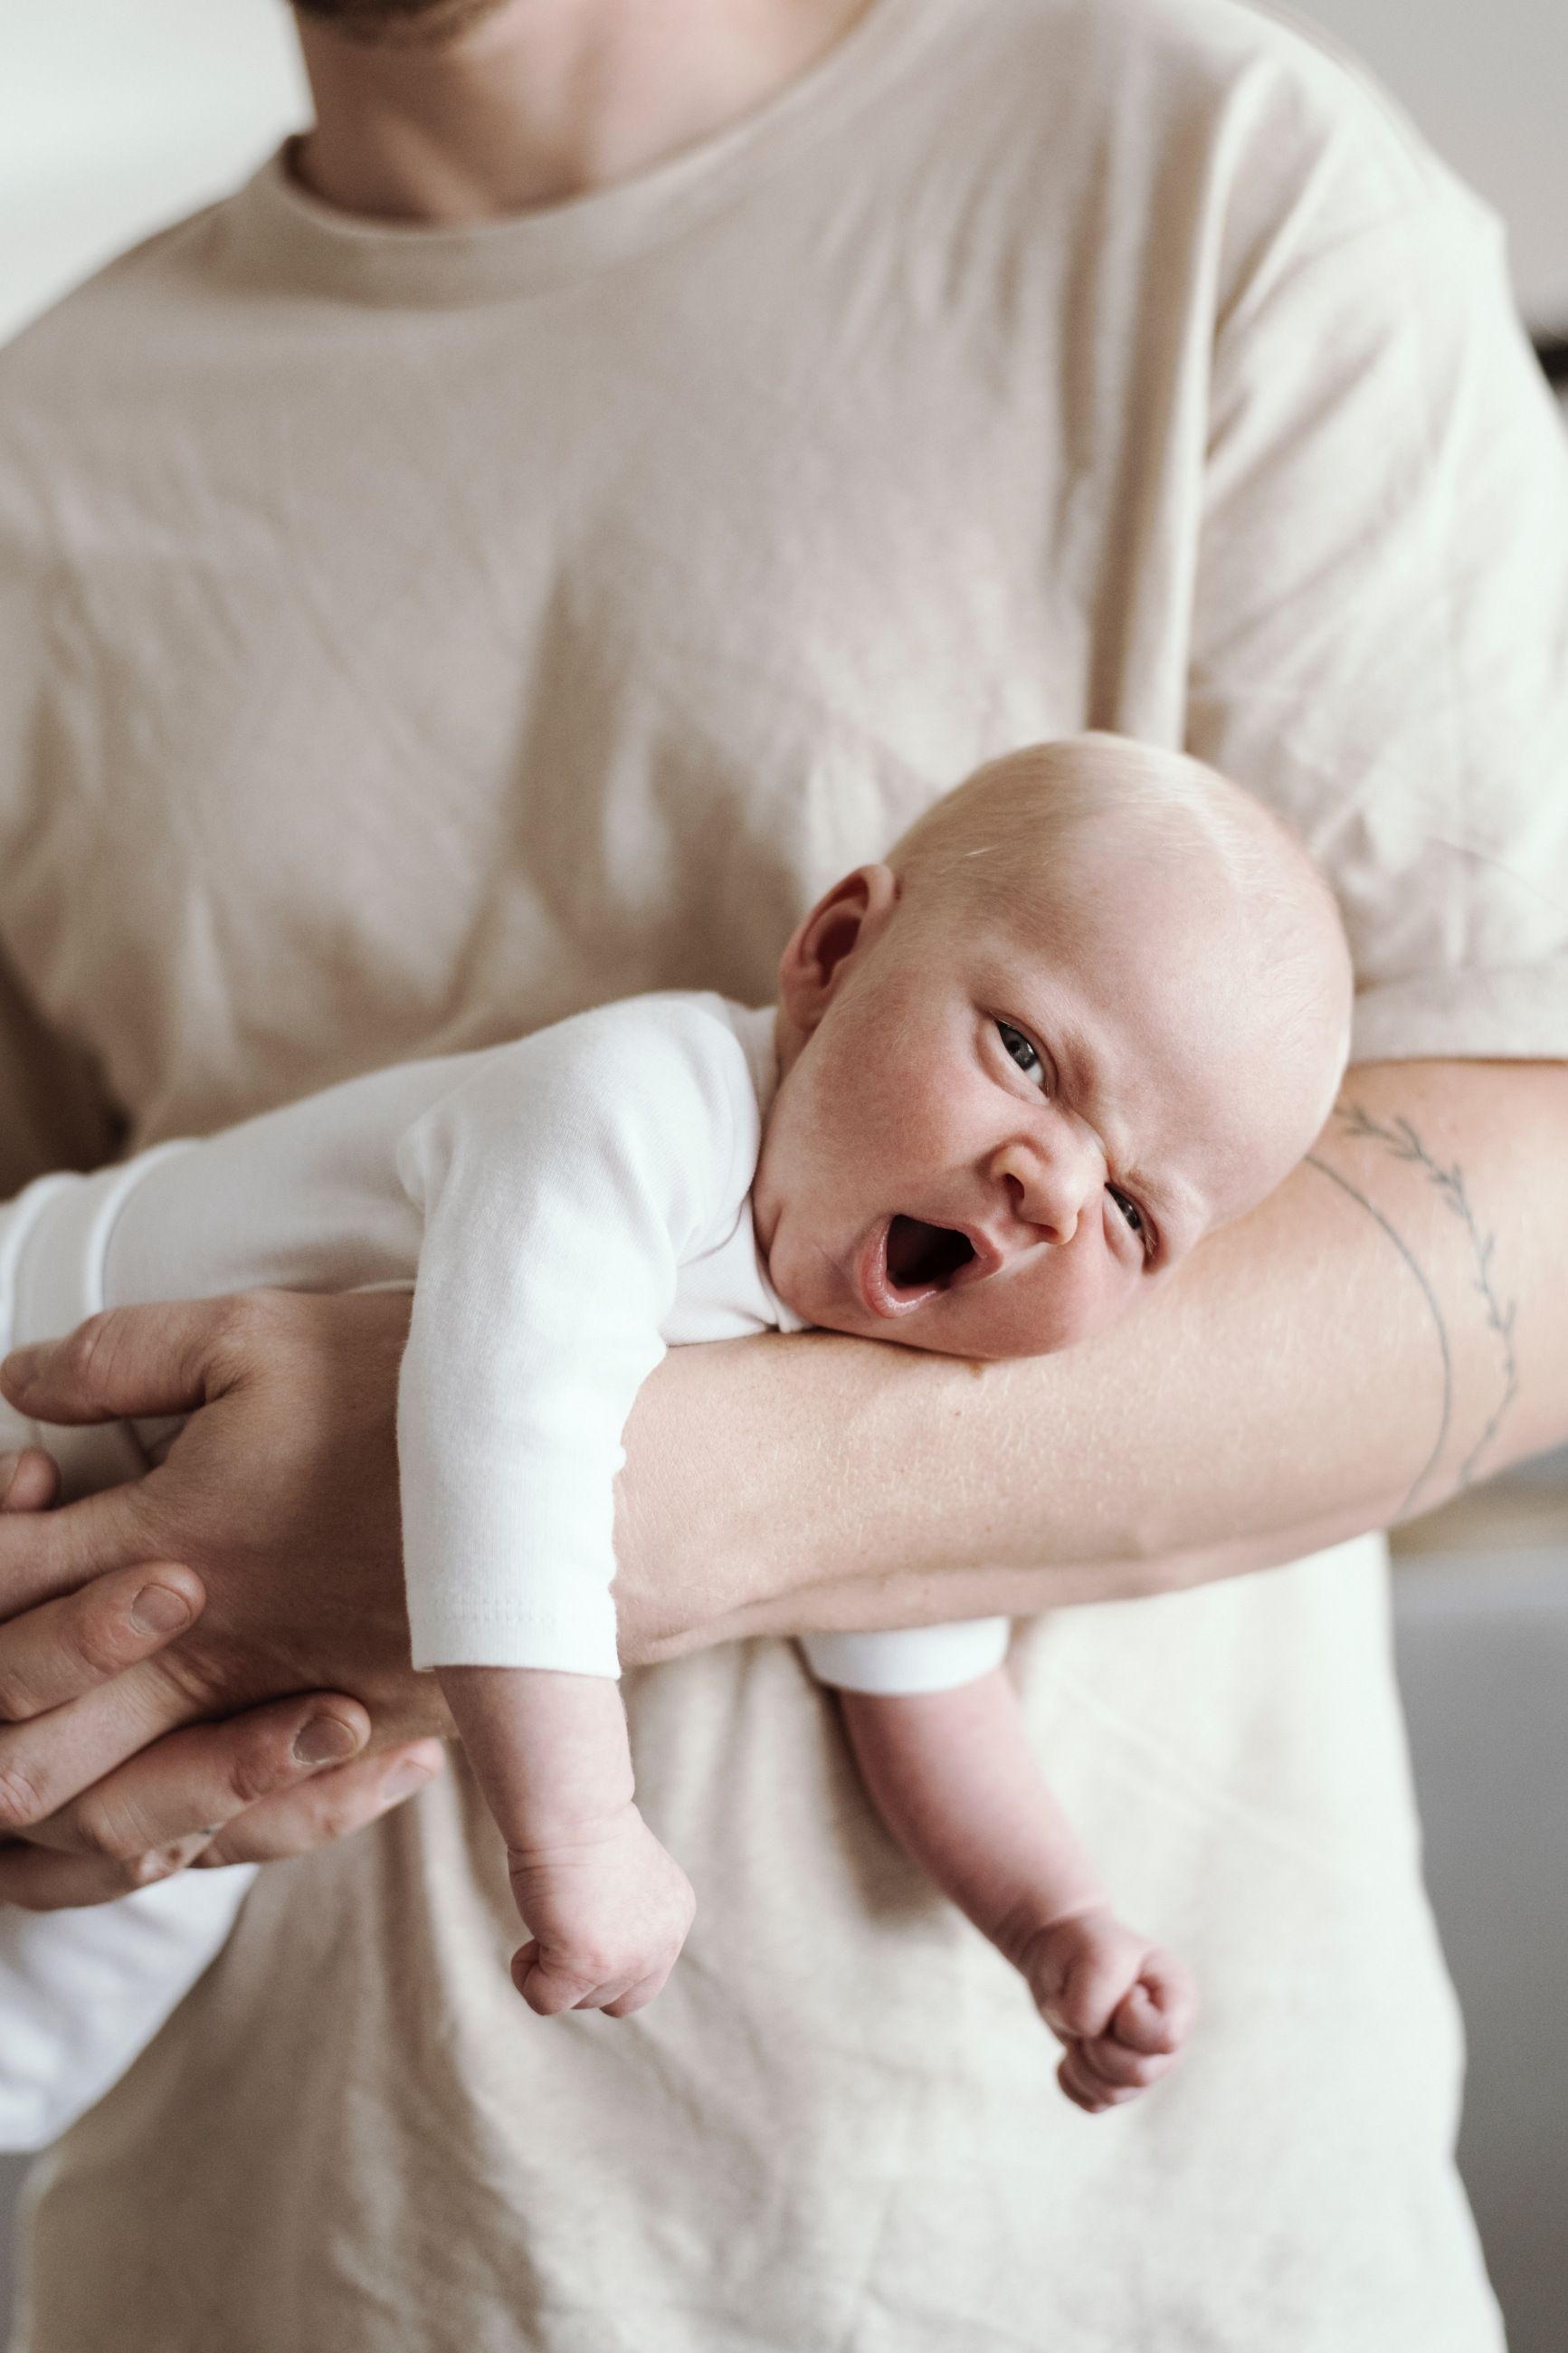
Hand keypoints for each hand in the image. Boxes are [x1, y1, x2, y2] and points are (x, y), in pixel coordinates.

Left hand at [0, 1291, 448, 1891]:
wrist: (583, 1480)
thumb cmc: (423, 1395)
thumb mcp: (259, 1334)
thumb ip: (119, 1357)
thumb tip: (14, 1382)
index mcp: (170, 1539)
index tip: (9, 1516)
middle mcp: (209, 1651)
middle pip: (23, 1739)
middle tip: (4, 1663)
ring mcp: (278, 1715)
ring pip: (111, 1821)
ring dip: (55, 1803)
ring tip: (43, 1754)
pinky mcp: (348, 1750)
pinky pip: (228, 1842)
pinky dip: (172, 1839)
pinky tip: (159, 1806)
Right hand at [508, 1802, 696, 2019]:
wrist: (573, 1807)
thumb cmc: (583, 1827)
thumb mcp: (620, 1881)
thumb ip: (621, 1920)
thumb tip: (589, 1957)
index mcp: (673, 1917)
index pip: (645, 1972)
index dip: (605, 1956)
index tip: (581, 1916)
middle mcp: (662, 1944)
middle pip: (622, 1999)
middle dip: (587, 1979)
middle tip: (562, 1933)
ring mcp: (628, 1959)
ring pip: (582, 2001)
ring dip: (554, 1968)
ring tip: (547, 1918)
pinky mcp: (588, 1966)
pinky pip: (546, 2001)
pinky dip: (527, 1978)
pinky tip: (526, 1946)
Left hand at [1020, 1905, 1195, 2113]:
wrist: (1058, 1948)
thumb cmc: (1086, 1945)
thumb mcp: (1097, 1954)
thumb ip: (1098, 1995)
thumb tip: (1086, 2037)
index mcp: (1180, 1997)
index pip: (1165, 2037)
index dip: (1128, 2018)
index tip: (1120, 1990)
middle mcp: (1169, 2036)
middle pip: (1139, 2073)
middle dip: (1099, 2043)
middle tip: (1087, 2010)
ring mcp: (1144, 2061)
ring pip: (1114, 2093)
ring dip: (1081, 2059)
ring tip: (1077, 2024)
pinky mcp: (1114, 2079)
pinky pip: (1092, 2102)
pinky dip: (1070, 2077)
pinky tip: (1071, 2046)